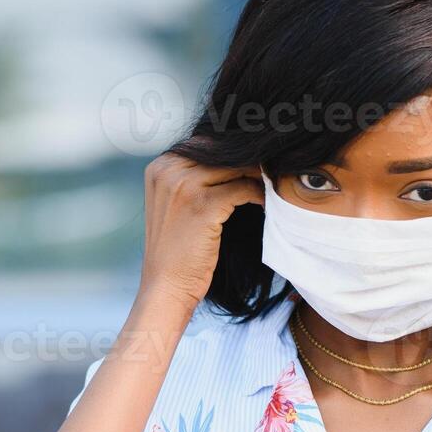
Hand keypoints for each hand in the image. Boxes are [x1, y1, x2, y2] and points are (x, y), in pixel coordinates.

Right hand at [137, 146, 262, 316]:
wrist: (166, 286)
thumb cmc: (177, 250)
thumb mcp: (175, 205)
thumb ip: (193, 178)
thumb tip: (235, 157)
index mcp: (159, 167)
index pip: (204, 144)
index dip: (233, 153)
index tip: (256, 162)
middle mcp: (167, 170)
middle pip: (220, 152)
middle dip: (248, 161)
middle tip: (271, 171)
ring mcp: (183, 185)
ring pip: (236, 166)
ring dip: (258, 175)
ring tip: (272, 186)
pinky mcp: (202, 204)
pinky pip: (244, 188)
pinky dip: (260, 195)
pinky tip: (268, 205)